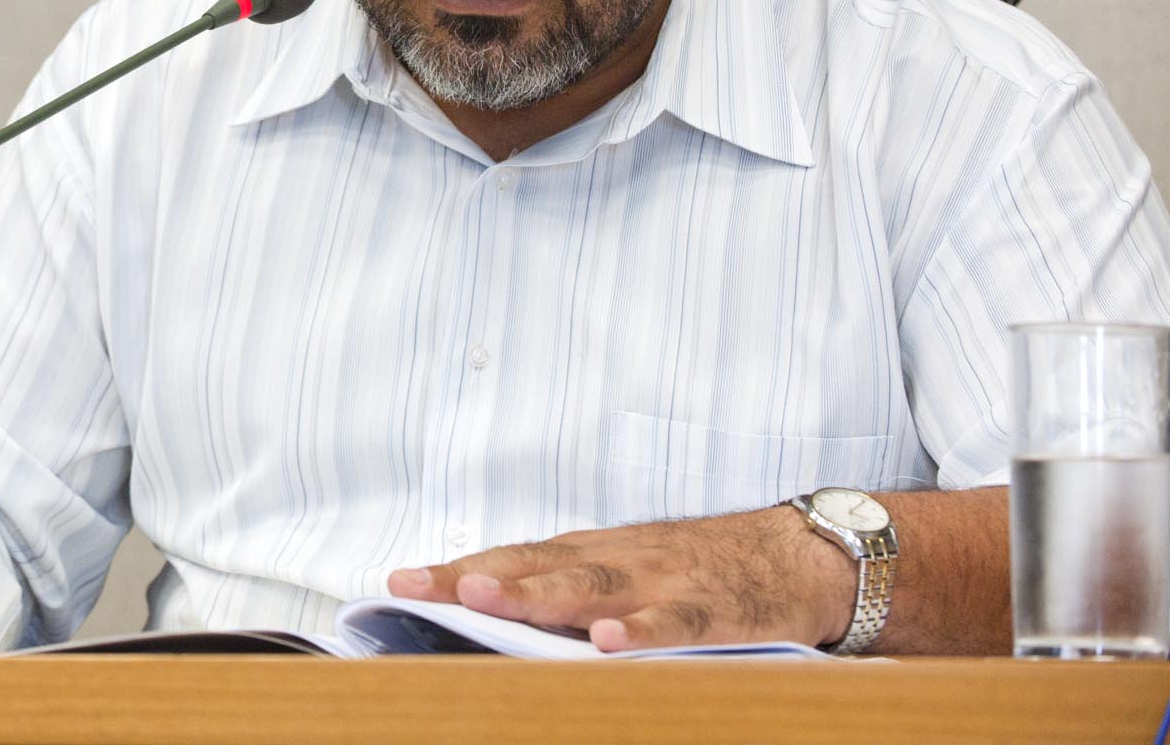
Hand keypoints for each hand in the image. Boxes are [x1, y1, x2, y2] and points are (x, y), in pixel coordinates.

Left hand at [387, 506, 854, 652]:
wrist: (796, 555)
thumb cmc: (694, 569)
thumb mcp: (623, 573)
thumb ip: (564, 593)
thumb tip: (488, 617)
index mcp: (591, 554)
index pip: (511, 558)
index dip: (457, 570)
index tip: (399, 581)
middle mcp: (618, 561)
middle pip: (539, 566)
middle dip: (480, 577)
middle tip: (426, 586)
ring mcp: (663, 582)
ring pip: (595, 586)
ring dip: (541, 592)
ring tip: (492, 599)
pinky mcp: (715, 610)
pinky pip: (675, 623)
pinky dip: (642, 630)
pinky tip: (610, 642)